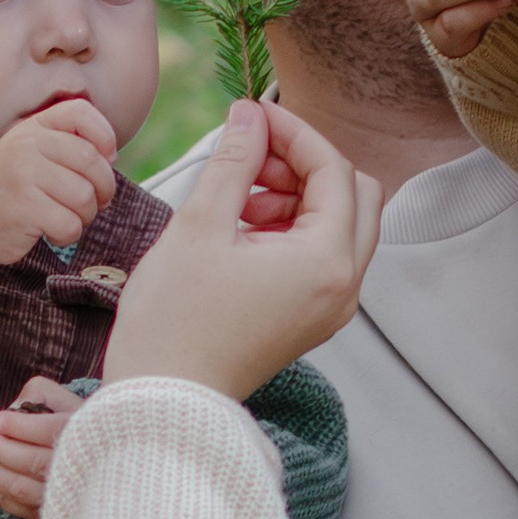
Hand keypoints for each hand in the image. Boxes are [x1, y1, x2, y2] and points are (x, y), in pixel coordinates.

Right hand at [0, 99, 118, 264]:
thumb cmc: (13, 185)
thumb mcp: (34, 150)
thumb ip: (69, 142)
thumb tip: (110, 156)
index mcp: (35, 127)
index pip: (81, 113)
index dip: (105, 136)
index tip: (107, 159)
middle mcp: (27, 145)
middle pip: (91, 161)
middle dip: (104, 187)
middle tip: (95, 201)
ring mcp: (23, 176)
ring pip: (84, 196)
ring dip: (86, 215)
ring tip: (68, 217)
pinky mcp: (24, 209)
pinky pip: (70, 224)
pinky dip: (68, 234)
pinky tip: (53, 232)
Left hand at [0, 374, 74, 518]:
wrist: (90, 457)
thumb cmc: (69, 421)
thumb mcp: (60, 397)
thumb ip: (37, 393)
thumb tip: (12, 410)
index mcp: (83, 434)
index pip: (49, 431)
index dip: (19, 426)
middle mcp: (76, 468)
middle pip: (31, 461)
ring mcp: (62, 495)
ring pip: (19, 487)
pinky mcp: (47, 511)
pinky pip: (14, 506)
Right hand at [106, 98, 381, 401]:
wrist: (163, 403)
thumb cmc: (174, 325)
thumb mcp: (200, 225)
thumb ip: (233, 160)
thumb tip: (249, 116)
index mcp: (326, 262)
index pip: (334, 170)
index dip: (294, 132)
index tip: (254, 116)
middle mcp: (343, 287)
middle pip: (354, 195)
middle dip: (305, 166)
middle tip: (251, 160)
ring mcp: (330, 308)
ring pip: (340, 226)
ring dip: (298, 198)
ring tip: (237, 200)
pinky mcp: (309, 320)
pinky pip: (321, 258)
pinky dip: (292, 231)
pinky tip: (241, 230)